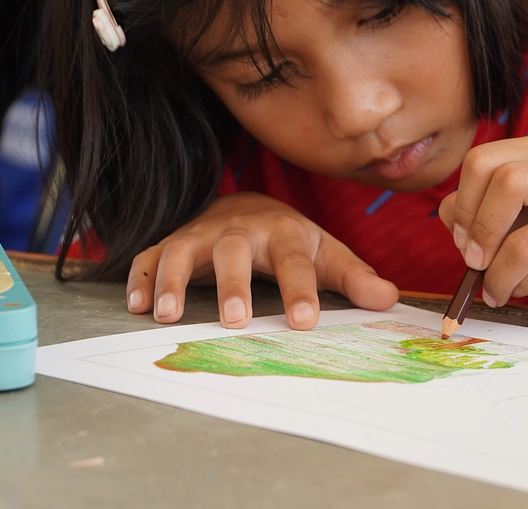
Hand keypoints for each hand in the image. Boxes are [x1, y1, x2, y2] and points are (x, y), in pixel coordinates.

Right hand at [126, 192, 398, 328]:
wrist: (245, 205)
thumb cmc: (288, 239)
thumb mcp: (325, 252)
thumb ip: (354, 277)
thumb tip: (390, 299)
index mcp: (282, 234)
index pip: (294, 262)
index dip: (300, 291)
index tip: (304, 322)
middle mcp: (239, 231)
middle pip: (234, 253)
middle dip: (232, 285)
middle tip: (235, 320)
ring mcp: (201, 236)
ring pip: (183, 252)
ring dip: (174, 282)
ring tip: (168, 315)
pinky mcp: (172, 243)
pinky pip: (150, 257)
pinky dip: (140, 279)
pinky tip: (137, 307)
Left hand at [438, 132, 527, 317]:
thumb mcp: (518, 208)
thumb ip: (477, 204)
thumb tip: (448, 214)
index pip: (485, 158)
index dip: (462, 200)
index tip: (460, 233)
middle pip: (506, 183)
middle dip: (478, 229)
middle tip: (472, 259)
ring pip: (519, 244)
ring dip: (495, 275)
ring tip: (494, 287)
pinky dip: (516, 289)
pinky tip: (520, 289)